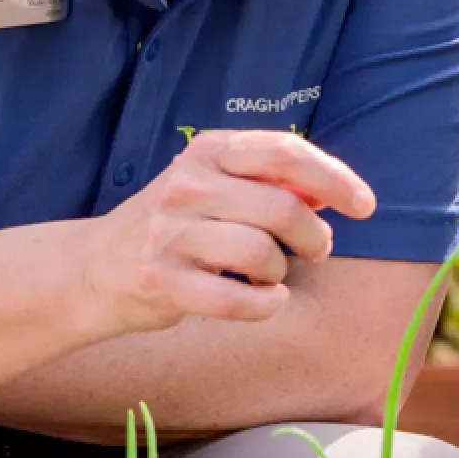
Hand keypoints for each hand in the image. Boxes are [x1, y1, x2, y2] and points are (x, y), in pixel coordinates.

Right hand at [80, 130, 376, 334]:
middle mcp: (185, 185)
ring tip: (269, 276)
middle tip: (314, 251)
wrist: (94, 269)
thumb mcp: (219, 188)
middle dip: (314, 237)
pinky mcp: (159, 281)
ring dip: (281, 273)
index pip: (285, 152)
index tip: (364, 206)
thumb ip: (273, 184)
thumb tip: (334, 189)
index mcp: (206, 152)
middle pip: (282, 208)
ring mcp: (168, 233)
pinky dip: (265, 305)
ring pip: (262, 255)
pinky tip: (264, 300)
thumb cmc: (177, 227)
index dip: (336, 178)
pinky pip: (238, 300)